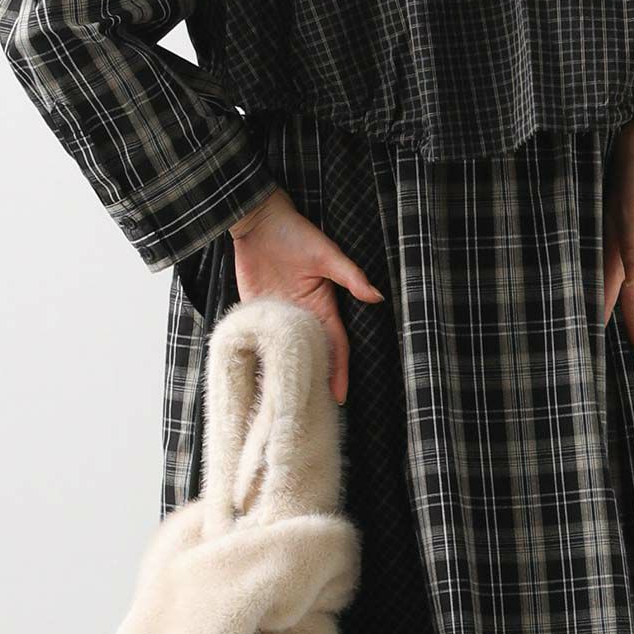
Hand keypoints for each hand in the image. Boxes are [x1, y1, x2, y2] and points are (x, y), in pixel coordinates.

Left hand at [228, 188, 384, 403]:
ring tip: (286, 404)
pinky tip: (258, 378)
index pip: (334, 346)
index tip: (339, 398)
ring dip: (287, 373)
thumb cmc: (295, 233)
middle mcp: (302, 316)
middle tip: (313, 411)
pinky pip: (259, 340)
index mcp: (322, 306)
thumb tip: (377, 296)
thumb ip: (350, 276)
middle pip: (312, 355)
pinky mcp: (256, 311)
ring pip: (285, 352)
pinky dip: (260, 358)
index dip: (338, 372)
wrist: (258, 222)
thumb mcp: (326, 254)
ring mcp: (278, 316)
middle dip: (315, 380)